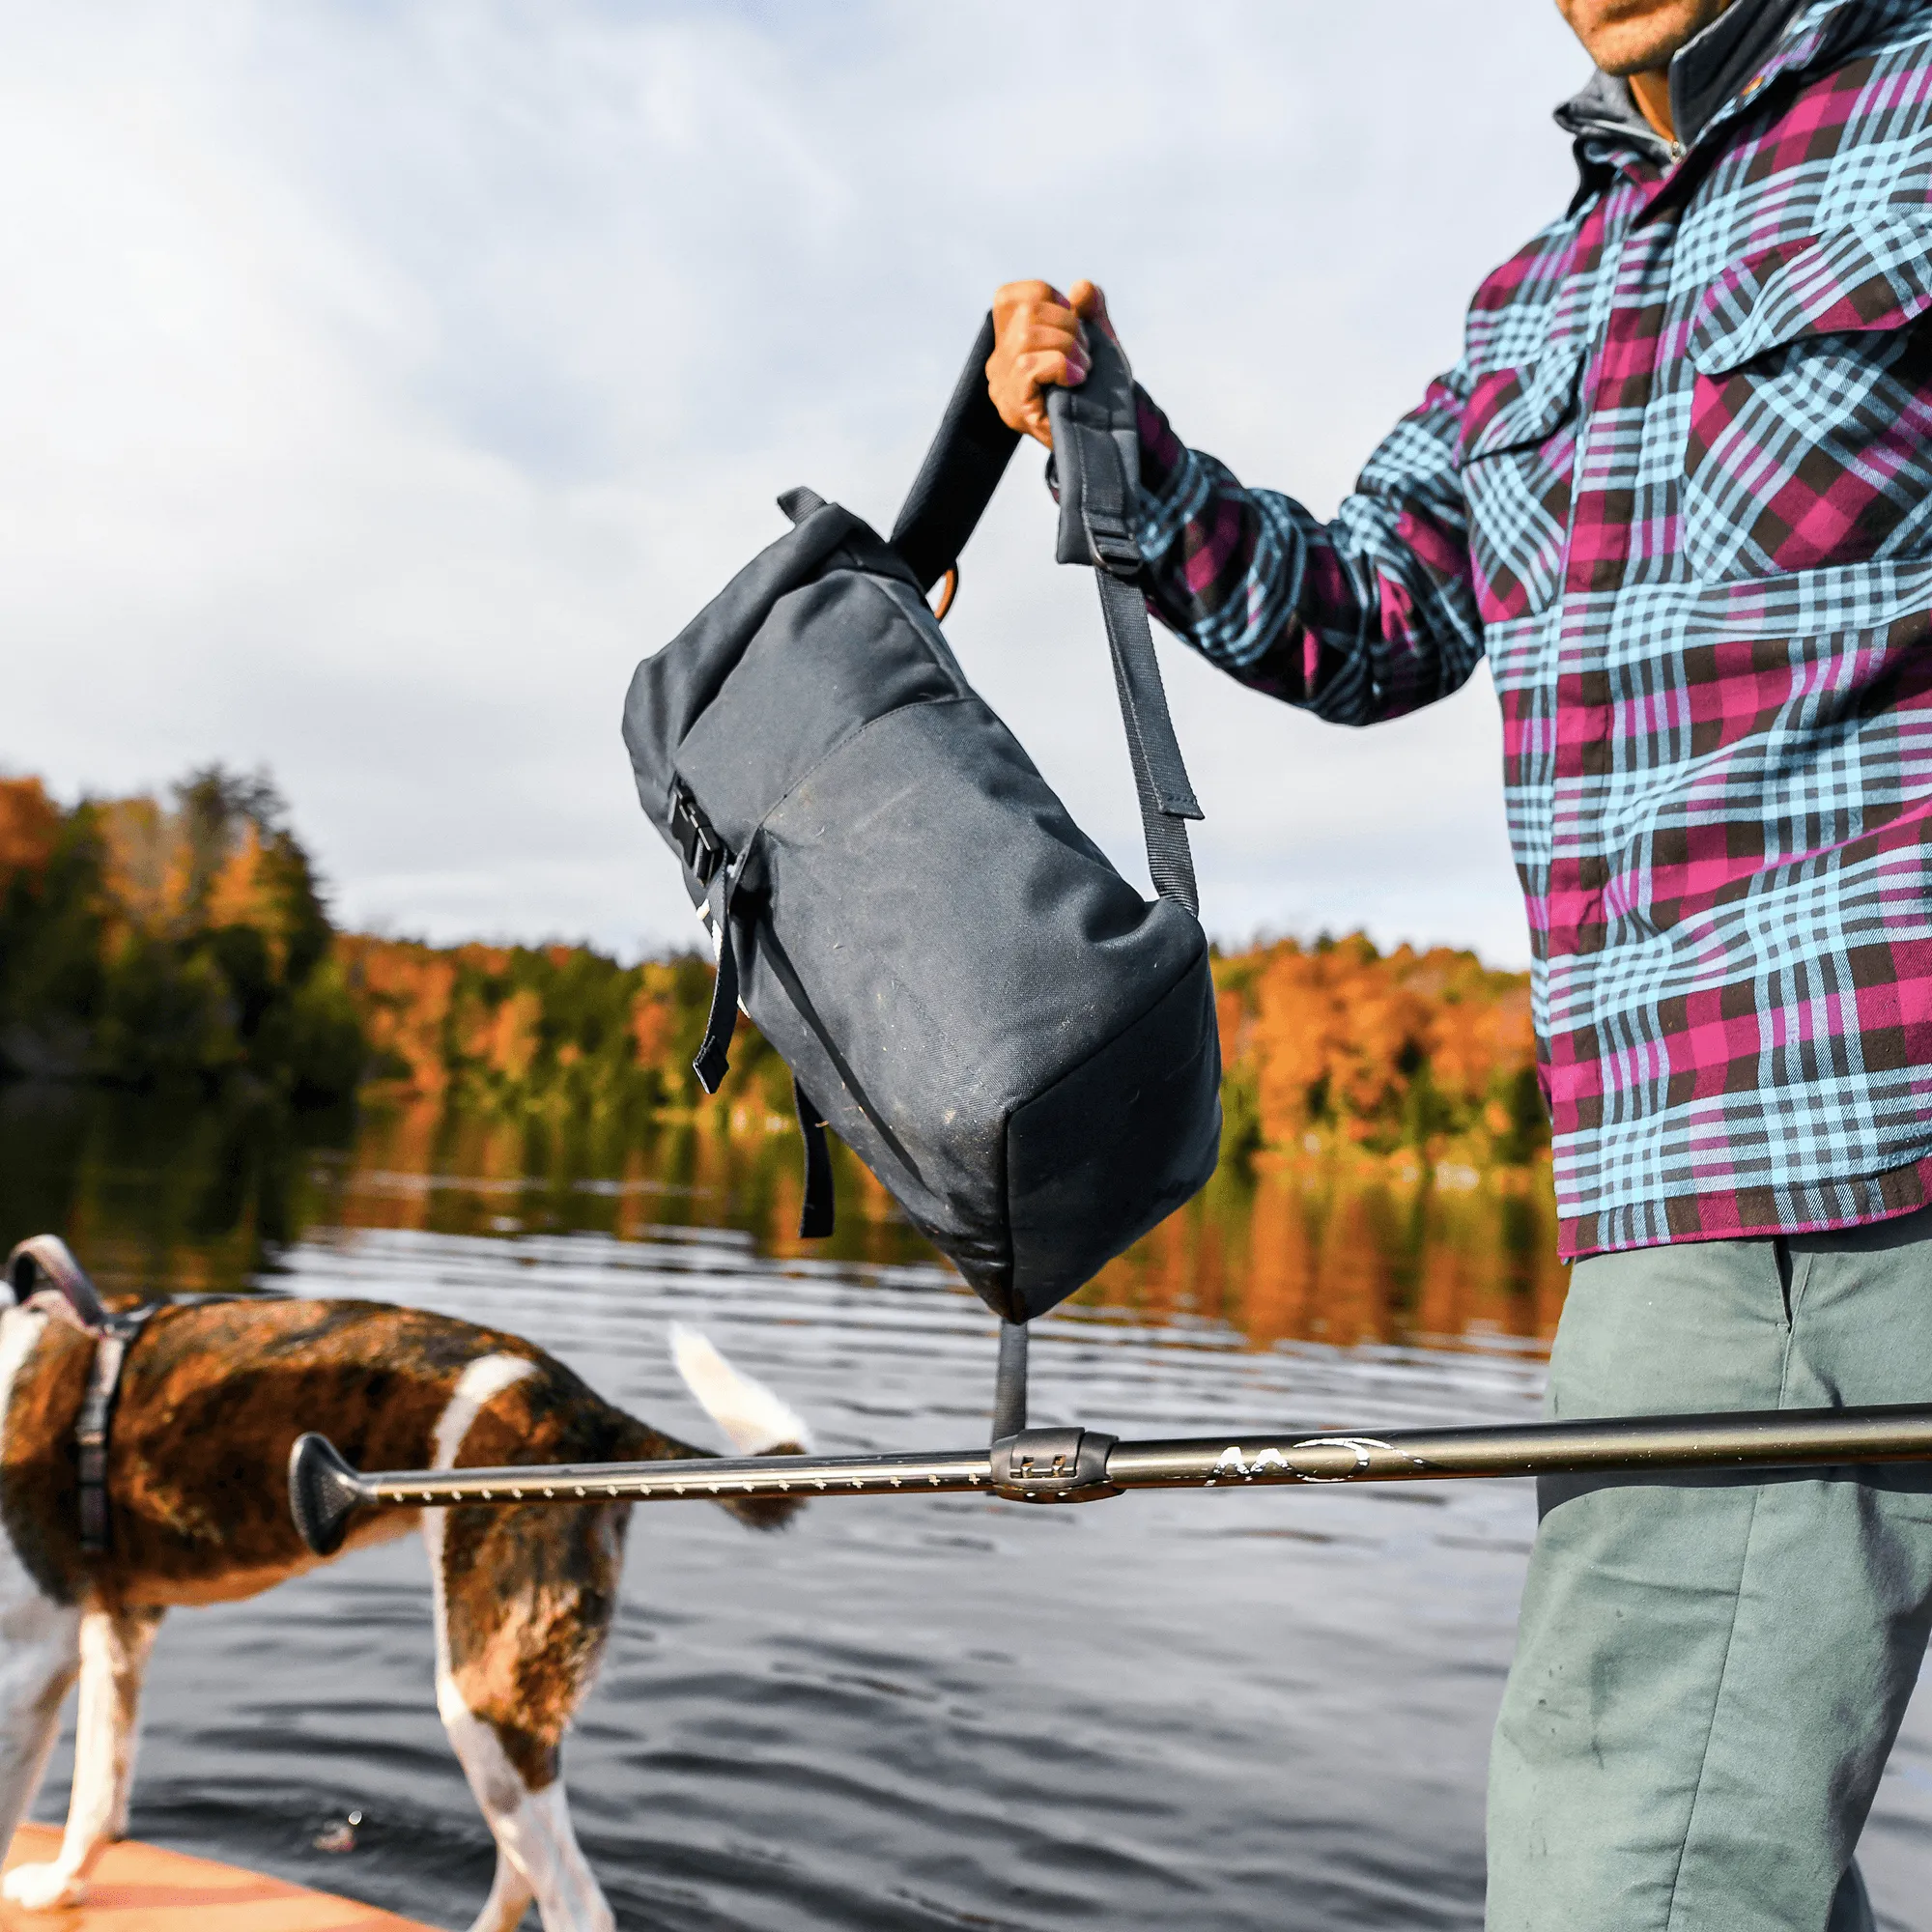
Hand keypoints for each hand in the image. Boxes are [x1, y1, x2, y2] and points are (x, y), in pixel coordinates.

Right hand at [986, 279, 1118, 447]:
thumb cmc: (1099, 388)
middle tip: (1086, 351)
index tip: (1072, 319)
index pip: (1009, 297)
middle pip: (1026, 314)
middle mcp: (999, 362)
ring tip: (1083, 368)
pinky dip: (1060, 365)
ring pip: (1026, 338)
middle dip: (1068, 324)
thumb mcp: (1098, 341)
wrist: (1107, 437)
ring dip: (1067, 346)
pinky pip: (1028, 367)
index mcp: (1011, 341)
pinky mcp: (1015, 408)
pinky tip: (1077, 379)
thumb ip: (1091, 310)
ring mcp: (1003, 387)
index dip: (1046, 296)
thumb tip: (1081, 289)